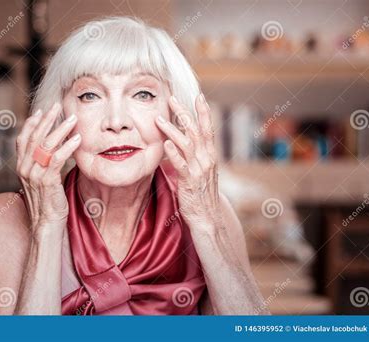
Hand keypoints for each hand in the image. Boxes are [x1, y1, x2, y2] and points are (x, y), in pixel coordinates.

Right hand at [16, 103, 80, 232]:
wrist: (47, 223)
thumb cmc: (48, 202)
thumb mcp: (42, 180)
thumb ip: (44, 164)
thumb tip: (54, 149)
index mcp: (21, 166)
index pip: (23, 138)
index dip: (32, 123)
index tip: (41, 111)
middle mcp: (24, 168)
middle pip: (34, 137)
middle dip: (47, 119)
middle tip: (58, 106)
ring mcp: (33, 174)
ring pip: (46, 144)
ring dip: (61, 129)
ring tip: (72, 118)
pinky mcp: (46, 181)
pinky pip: (56, 158)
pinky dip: (67, 146)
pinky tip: (77, 139)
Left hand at [155, 94, 219, 230]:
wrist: (208, 218)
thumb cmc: (201, 194)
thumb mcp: (200, 171)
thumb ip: (192, 156)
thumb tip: (179, 143)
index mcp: (210, 155)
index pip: (208, 129)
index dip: (203, 112)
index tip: (198, 96)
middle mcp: (207, 159)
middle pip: (196, 131)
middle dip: (184, 113)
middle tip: (172, 99)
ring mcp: (199, 170)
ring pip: (186, 144)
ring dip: (172, 130)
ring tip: (158, 119)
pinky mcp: (190, 182)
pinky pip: (181, 165)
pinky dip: (173, 154)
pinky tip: (165, 144)